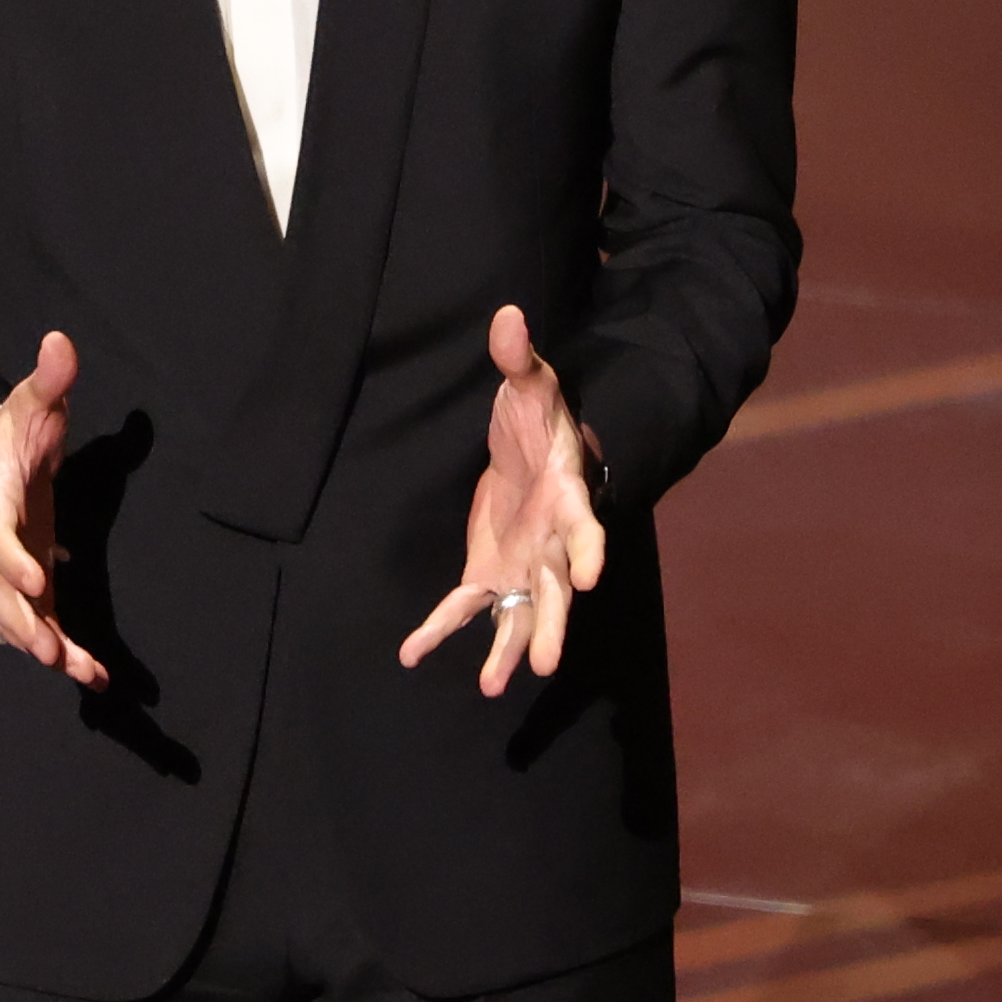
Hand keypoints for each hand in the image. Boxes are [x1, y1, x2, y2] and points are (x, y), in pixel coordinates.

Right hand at [0, 331, 109, 691]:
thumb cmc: (10, 432)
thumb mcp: (30, 403)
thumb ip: (48, 379)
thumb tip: (60, 341)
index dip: (11, 558)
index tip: (37, 579)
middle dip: (24, 623)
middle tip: (50, 651)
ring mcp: (7, 572)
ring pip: (16, 619)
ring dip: (45, 646)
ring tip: (79, 672)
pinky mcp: (28, 587)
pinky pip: (40, 626)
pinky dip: (64, 652)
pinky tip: (96, 676)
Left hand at [399, 305, 607, 696]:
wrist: (534, 449)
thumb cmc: (539, 417)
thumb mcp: (530, 384)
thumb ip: (518, 359)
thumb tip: (507, 314)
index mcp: (567, 497)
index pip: (584, 528)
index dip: (588, 552)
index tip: (590, 579)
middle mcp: (551, 542)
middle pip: (556, 591)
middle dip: (551, 626)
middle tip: (545, 665)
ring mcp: (524, 562)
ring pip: (523, 612)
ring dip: (509, 648)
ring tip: (493, 686)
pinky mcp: (492, 570)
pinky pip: (467, 607)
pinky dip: (441, 631)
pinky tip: (412, 654)